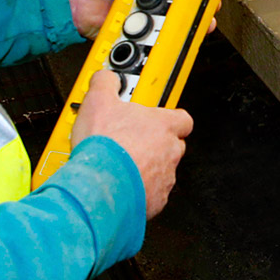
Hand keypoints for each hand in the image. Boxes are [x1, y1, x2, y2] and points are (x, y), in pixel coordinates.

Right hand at [72, 69, 193, 218]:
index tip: (153, 118)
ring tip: (121, 165)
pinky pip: (152, 194)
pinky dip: (140, 191)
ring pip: (162, 170)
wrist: (99, 187)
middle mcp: (170, 152)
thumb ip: (105, 83)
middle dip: (154, 145)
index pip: (182, 118)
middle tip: (131, 143)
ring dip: (146, 168)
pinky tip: (121, 185)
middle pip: (172, 145)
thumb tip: (106, 78)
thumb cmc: (104, 148)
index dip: (169, 118)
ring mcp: (165, 178)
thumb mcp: (97, 101)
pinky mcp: (156, 201)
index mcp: (163, 126)